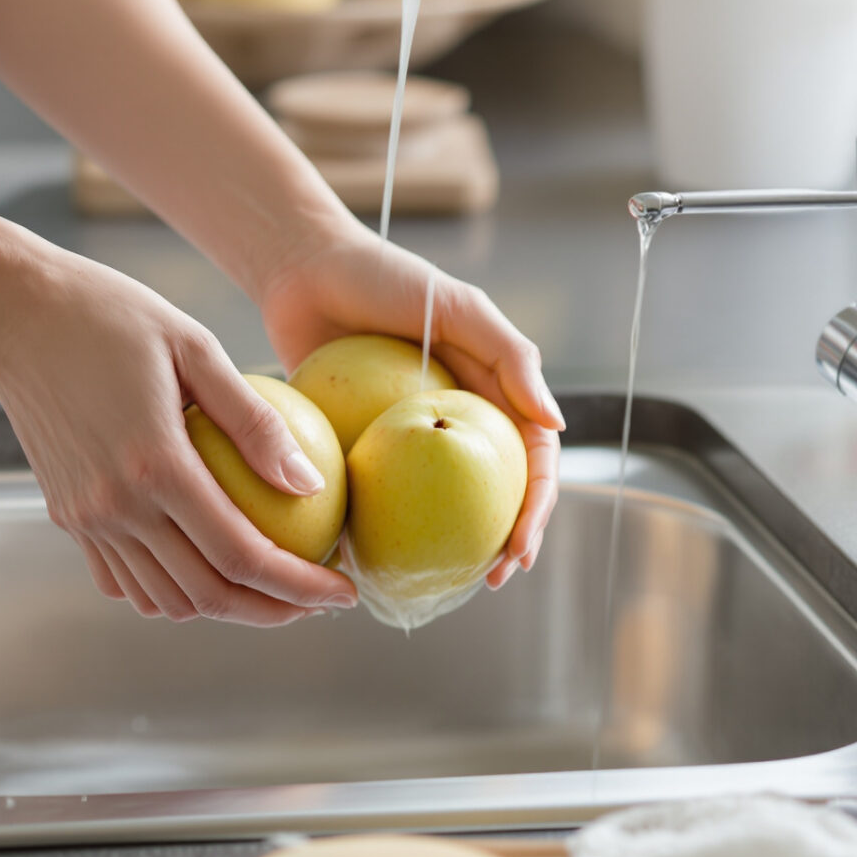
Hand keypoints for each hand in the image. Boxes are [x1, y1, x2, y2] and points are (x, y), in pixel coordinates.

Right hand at [0, 250, 359, 626]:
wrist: (10, 315)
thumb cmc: (110, 313)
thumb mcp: (195, 345)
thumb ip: (253, 421)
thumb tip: (310, 485)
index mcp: (155, 464)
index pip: (243, 555)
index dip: (301, 585)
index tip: (343, 591)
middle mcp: (115, 505)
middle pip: (208, 595)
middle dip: (273, 611)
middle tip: (315, 596)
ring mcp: (86, 518)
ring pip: (165, 600)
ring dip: (223, 606)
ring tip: (269, 585)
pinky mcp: (66, 516)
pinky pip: (125, 580)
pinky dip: (171, 589)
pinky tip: (205, 564)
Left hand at [255, 223, 564, 587]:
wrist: (301, 269)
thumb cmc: (382, 276)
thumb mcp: (454, 305)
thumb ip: (509, 354)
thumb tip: (555, 423)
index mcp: (489, 395)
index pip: (528, 463)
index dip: (533, 510)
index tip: (519, 551)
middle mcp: (451, 423)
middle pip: (489, 497)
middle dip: (500, 546)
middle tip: (489, 581)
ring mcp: (402, 440)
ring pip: (431, 510)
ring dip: (442, 551)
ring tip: (436, 587)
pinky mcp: (353, 445)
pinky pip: (369, 495)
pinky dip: (373, 530)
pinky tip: (366, 565)